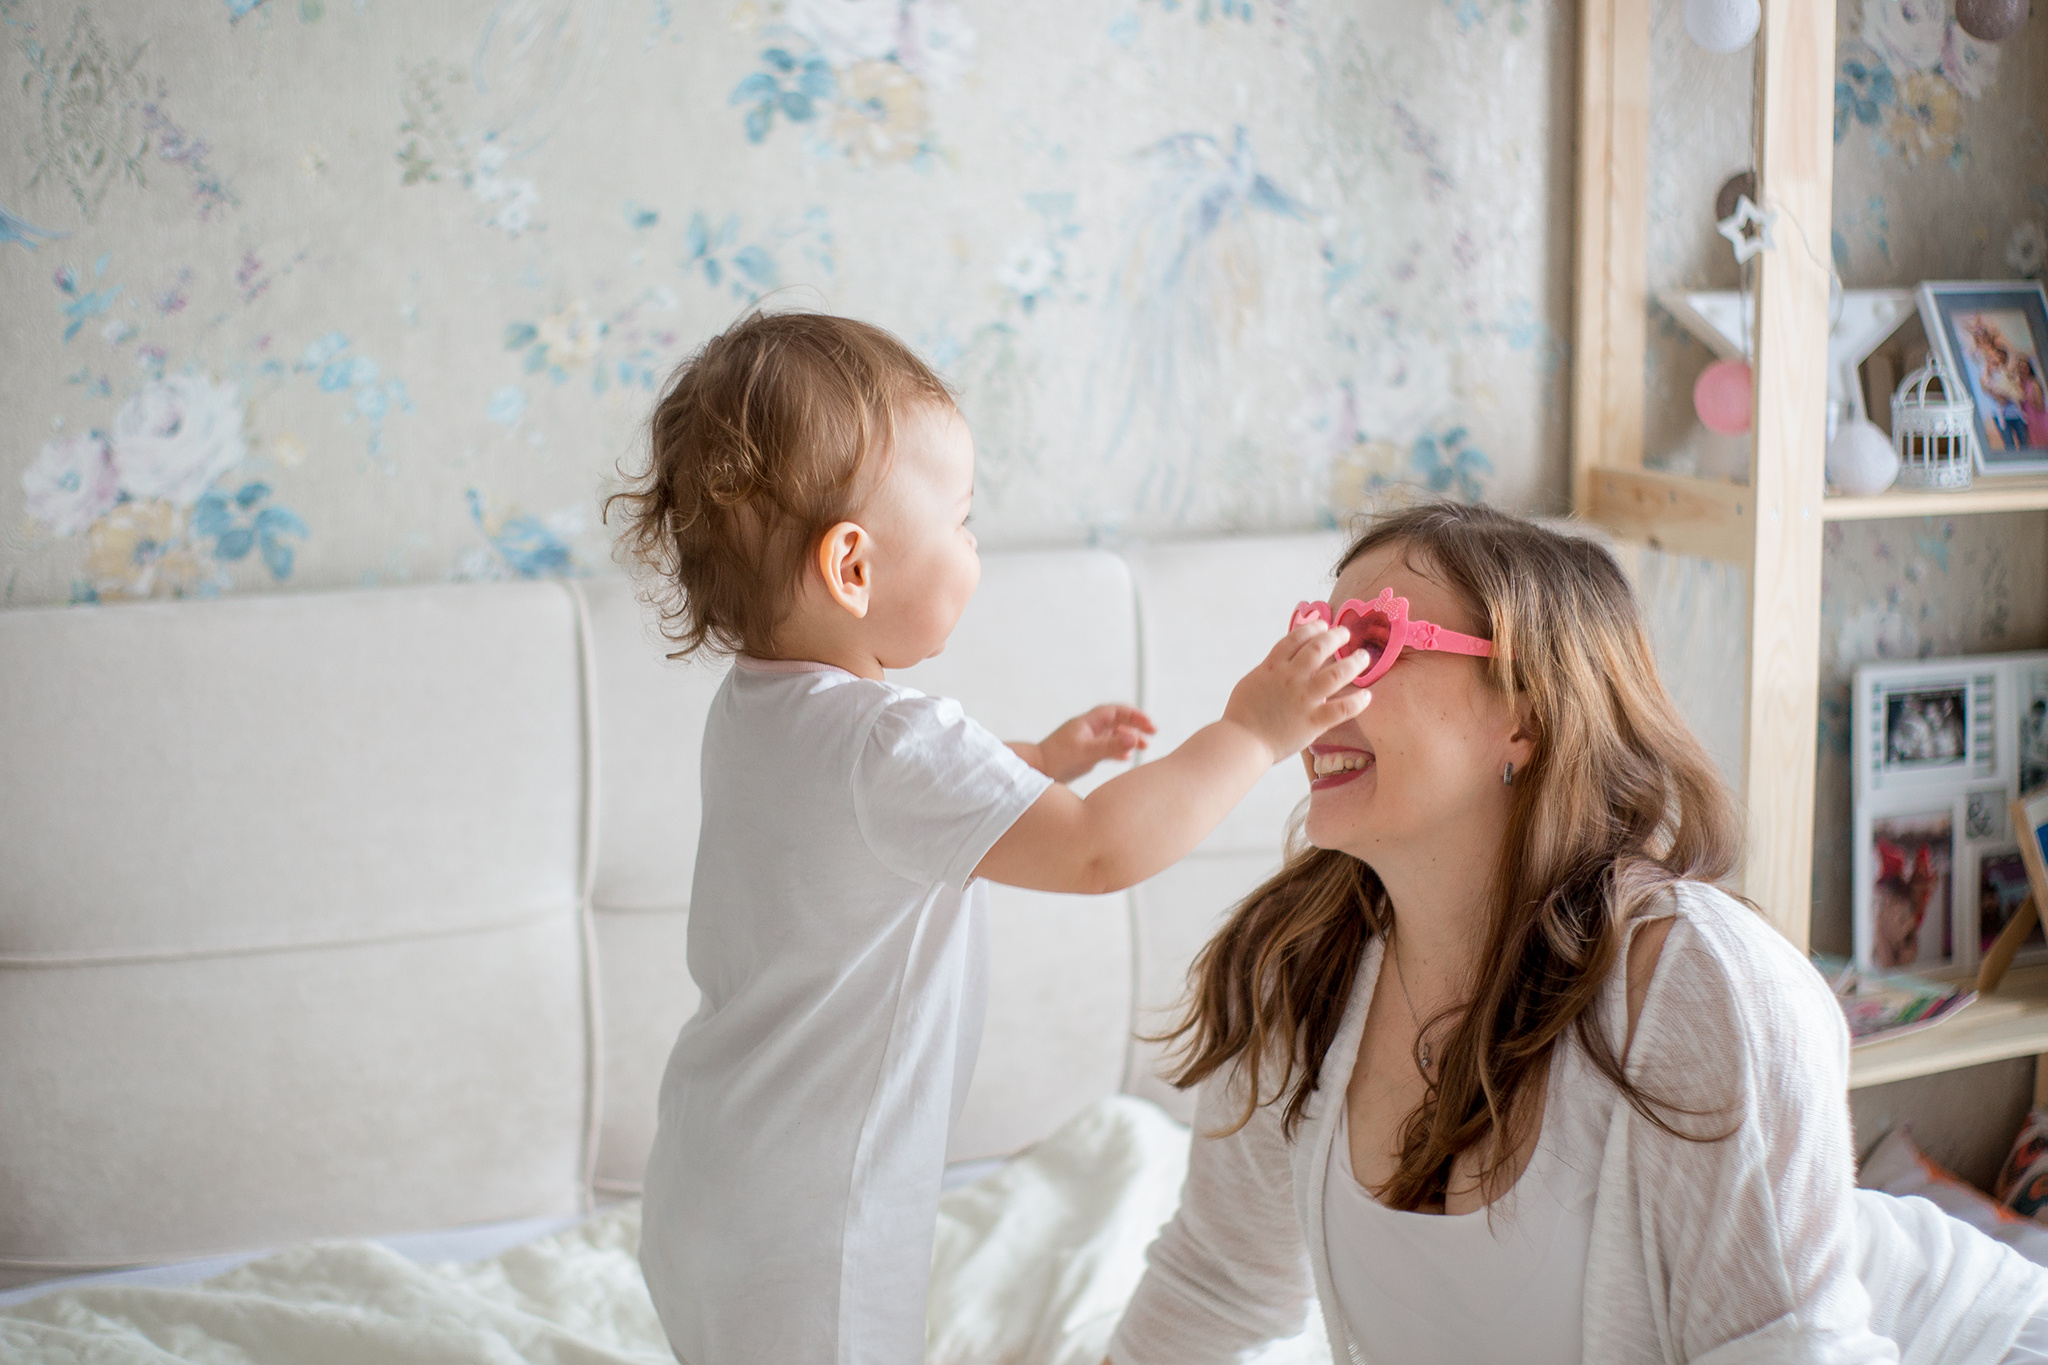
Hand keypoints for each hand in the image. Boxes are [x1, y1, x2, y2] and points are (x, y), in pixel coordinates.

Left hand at [1036, 704, 1156, 783]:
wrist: (1035, 771)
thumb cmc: (1056, 760)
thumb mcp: (1086, 753)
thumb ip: (1110, 747)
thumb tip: (1134, 739)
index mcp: (1087, 723)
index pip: (1116, 711)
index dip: (1134, 715)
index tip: (1150, 724)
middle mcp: (1087, 729)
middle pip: (1117, 721)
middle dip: (1135, 725)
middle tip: (1153, 733)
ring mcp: (1085, 741)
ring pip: (1112, 735)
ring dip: (1129, 738)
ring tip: (1145, 746)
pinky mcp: (1083, 754)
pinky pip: (1105, 748)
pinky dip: (1118, 751)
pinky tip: (1127, 758)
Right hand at [1222, 621, 1372, 763]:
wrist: (1241, 742)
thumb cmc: (1241, 716)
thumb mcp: (1251, 683)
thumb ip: (1270, 672)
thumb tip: (1282, 664)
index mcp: (1272, 667)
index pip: (1295, 639)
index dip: (1312, 629)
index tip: (1323, 625)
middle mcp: (1291, 677)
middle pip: (1319, 648)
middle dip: (1335, 637)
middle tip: (1346, 633)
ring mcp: (1304, 698)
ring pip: (1336, 674)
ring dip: (1353, 663)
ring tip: (1364, 656)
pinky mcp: (1313, 721)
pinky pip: (1342, 708)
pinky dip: (1357, 702)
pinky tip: (1367, 696)